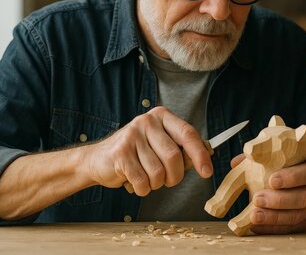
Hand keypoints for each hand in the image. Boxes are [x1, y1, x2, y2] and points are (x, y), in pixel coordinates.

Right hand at [84, 107, 212, 195]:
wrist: (98, 160)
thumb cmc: (136, 154)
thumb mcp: (160, 144)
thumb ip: (181, 149)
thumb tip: (205, 159)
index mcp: (161, 116)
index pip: (188, 134)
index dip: (200, 155)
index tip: (207, 172)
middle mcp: (147, 121)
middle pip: (174, 157)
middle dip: (175, 176)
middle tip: (168, 181)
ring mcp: (132, 136)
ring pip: (159, 172)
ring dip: (156, 184)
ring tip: (147, 178)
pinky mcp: (121, 153)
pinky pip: (143, 181)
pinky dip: (143, 189)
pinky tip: (135, 181)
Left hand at [231, 152, 305, 233]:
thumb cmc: (291, 164)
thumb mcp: (282, 155)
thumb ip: (261, 156)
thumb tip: (236, 162)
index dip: (292, 178)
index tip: (271, 180)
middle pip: (304, 198)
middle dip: (279, 200)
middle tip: (257, 199)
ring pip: (298, 215)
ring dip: (274, 217)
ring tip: (254, 216)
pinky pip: (292, 228)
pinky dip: (274, 228)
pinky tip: (257, 226)